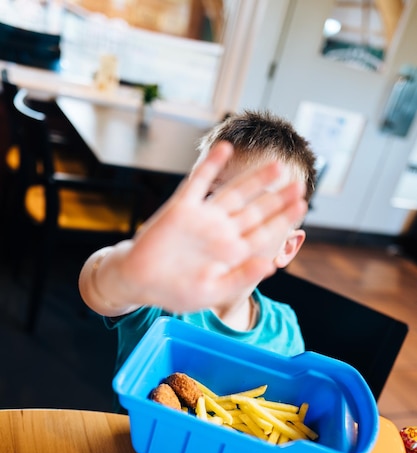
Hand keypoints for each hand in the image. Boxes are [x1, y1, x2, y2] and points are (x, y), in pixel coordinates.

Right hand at [114, 141, 306, 311]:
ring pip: (234, 192)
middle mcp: (221, 232)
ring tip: (276, 165)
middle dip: (277, 198)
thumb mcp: (211, 292)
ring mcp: (202, 218)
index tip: (302, 206)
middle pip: (255, 210)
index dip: (283, 219)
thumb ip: (241, 278)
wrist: (138, 281)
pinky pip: (198, 182)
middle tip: (299, 184)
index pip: (264, 233)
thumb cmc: (175, 292)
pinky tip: (225, 148)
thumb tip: (270, 266)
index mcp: (231, 253)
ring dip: (254, 179)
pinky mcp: (181, 208)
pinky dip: (211, 164)